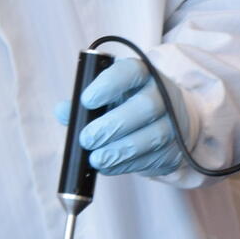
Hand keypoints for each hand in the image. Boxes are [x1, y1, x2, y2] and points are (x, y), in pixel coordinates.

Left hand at [59, 57, 185, 174]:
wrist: (169, 121)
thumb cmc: (127, 105)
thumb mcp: (106, 96)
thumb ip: (82, 103)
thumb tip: (62, 111)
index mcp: (144, 74)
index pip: (131, 71)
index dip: (108, 85)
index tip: (86, 101)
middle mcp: (164, 94)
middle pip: (146, 107)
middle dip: (113, 126)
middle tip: (86, 140)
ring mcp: (175, 123)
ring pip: (153, 136)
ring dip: (120, 151)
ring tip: (96, 158)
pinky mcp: (176, 150)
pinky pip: (154, 159)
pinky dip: (128, 165)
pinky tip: (109, 167)